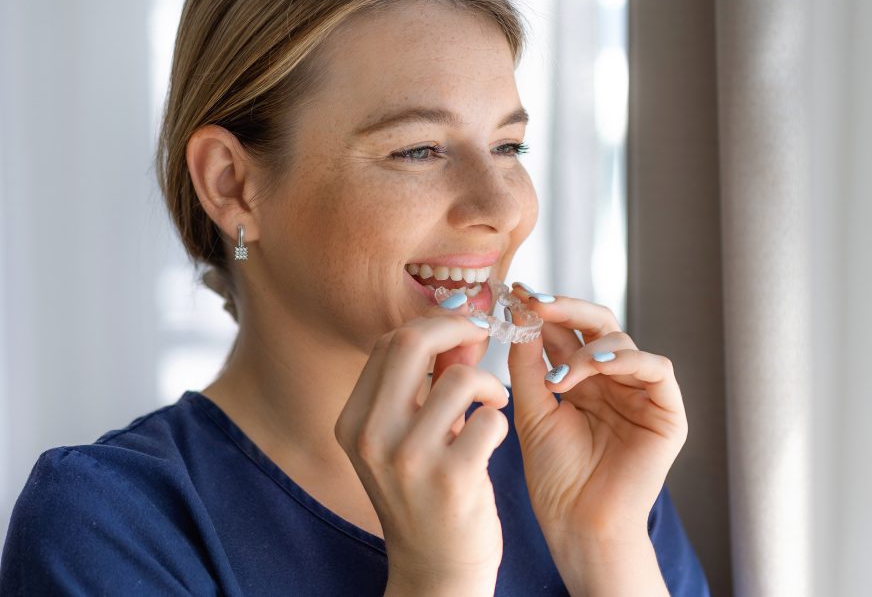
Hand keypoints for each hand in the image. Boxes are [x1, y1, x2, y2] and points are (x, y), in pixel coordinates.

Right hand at [335, 307, 508, 595]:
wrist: (436, 570)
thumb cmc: (427, 495)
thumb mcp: (414, 434)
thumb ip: (434, 377)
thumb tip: (464, 321)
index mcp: (353, 421)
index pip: (389, 342)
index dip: (435, 323)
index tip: (465, 325)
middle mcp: (371, 437)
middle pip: (411, 342)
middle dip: (459, 328)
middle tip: (486, 337)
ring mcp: (408, 459)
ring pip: (460, 378)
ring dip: (488, 384)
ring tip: (491, 404)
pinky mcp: (451, 479)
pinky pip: (490, 419)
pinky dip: (499, 420)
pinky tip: (493, 436)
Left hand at [506, 286, 687, 593]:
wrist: (578, 524)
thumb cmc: (555, 476)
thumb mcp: (533, 411)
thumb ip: (529, 364)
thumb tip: (522, 314)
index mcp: (581, 378)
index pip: (566, 330)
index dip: (543, 309)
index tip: (515, 292)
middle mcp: (613, 379)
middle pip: (598, 324)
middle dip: (566, 309)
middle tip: (536, 302)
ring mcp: (641, 393)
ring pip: (624, 341)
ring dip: (588, 349)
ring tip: (560, 377)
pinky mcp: (667, 411)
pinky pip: (656, 368)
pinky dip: (627, 360)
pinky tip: (596, 368)